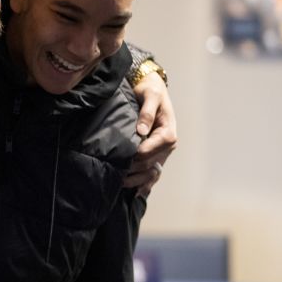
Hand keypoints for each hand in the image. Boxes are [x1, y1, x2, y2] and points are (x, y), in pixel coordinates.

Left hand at [125, 70, 176, 193]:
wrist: (150, 87)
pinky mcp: (155, 154)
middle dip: (133, 170)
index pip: (151, 150)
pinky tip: (137, 194)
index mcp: (168, 133)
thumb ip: (147, 112)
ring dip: (137, 180)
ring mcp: (161, 151)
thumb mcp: (150, 95)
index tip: (121, 157)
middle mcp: (167, 145)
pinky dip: (146, 184)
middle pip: (149, 163)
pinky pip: (152, 172)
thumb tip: (142, 130)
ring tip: (120, 185)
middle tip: (113, 174)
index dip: (136, 155)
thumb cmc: (150, 90)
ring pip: (151, 172)